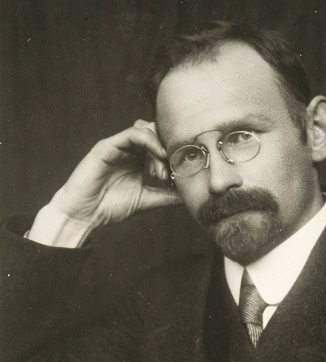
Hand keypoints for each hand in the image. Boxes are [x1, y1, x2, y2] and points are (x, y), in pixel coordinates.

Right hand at [29, 121, 181, 245]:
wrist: (84, 216)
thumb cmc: (111, 207)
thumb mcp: (148, 199)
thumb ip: (168, 195)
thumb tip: (191, 197)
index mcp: (139, 160)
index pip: (163, 145)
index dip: (176, 156)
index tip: (183, 174)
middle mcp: (130, 150)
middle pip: (158, 136)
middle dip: (169, 153)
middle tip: (169, 178)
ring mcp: (119, 146)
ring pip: (148, 131)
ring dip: (160, 149)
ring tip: (161, 174)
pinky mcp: (108, 146)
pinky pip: (133, 134)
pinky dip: (149, 141)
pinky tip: (159, 155)